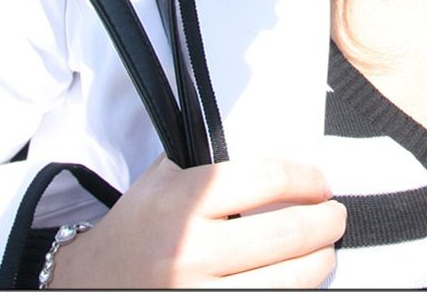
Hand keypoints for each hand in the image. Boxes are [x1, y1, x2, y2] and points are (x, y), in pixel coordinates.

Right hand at [50, 155, 345, 287]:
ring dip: (320, 263)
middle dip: (326, 222)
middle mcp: (192, 248)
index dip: (305, 178)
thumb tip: (265, 148)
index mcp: (184, 199)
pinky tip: (299, 281)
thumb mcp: (162, 178)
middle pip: (286, 232)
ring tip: (327, 250)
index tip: (319, 182)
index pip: (264, 178)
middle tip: (337, 215)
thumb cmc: (137, 226)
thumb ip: (205, 161)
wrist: (89, 283)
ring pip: (287, 281)